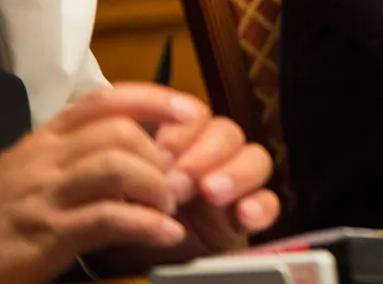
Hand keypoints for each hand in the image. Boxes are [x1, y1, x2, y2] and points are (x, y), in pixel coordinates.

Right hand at [0, 84, 202, 283]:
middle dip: (160, 154)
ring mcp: (46, 195)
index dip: (155, 99)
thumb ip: (75, 150)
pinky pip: (110, 218)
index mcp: (44, 138)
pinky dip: (147, 225)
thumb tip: (138, 141)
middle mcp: (46, 159)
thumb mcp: (29, 167)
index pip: (105, 99)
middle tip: (174, 181)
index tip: (190, 111)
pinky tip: (164, 234)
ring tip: (167, 208)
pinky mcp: (49, 235)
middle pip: (120, 133)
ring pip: (118, 168)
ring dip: (156, 187)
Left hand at [90, 104, 279, 272]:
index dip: (183, 127)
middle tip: (178, 181)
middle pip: (227, 133)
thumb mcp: (113, 187)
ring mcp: (231, 186)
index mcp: (176, 143)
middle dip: (204, 153)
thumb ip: (126, 163)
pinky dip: (261, 205)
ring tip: (211, 192)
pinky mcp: (244, 218)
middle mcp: (207, 159)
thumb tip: (131, 145)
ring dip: (235, 172)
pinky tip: (245, 215)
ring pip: (255, 158)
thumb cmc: (118, 223)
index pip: (194, 115)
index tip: (161, 149)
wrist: (125, 267)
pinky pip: (269, 202)